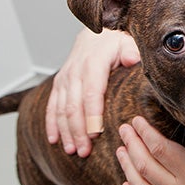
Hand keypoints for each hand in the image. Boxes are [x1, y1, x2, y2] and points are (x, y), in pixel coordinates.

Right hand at [45, 27, 139, 156]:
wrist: (96, 34)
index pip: (91, 92)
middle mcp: (75, 71)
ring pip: (60, 109)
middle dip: (78, 130)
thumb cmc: (116, 42)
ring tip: (72, 150)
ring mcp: (65, 78)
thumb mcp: (127, 43)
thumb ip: (131, 52)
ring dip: (66, 131)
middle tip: (85, 151)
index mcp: (94, 63)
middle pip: (74, 106)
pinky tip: (54, 140)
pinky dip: (51, 124)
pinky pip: (51, 106)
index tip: (96, 134)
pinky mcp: (59, 84)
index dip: (92, 114)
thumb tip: (132, 59)